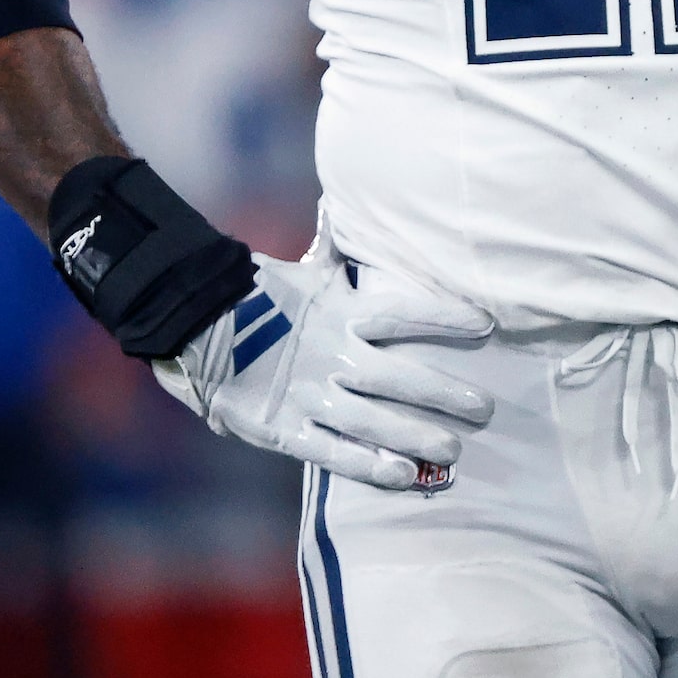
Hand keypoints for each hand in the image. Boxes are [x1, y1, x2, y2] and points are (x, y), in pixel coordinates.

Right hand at [154, 254, 494, 490]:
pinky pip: (330, 451)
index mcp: (340, 313)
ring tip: (454, 449)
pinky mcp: (281, 428)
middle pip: (397, 376)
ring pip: (371, 419)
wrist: (190, 323)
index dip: (444, 317)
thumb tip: (343, 203)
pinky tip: (402, 474)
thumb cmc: (260, 296)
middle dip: (442, 393)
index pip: (403, 313)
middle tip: (486, 409)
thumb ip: (333, 248)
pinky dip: (366, 464)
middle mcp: (332, 355)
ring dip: (414, 434)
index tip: (487, 324)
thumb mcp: (305, 272)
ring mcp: (307, 394)